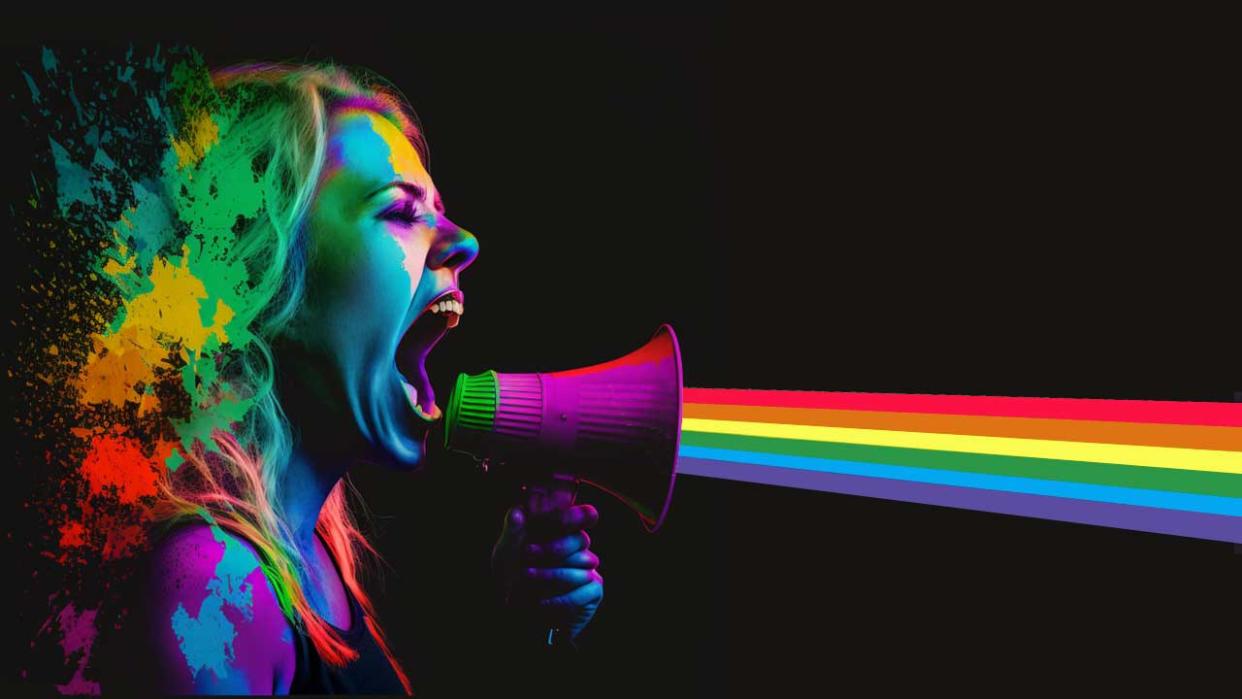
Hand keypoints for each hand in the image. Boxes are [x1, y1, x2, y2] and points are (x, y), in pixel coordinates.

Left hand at [491, 487, 603, 643]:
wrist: (516, 617)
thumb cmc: (511, 580)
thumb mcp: (506, 554)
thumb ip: (513, 532)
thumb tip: (517, 512)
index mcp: (561, 532)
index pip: (581, 515)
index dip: (570, 516)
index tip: (548, 521)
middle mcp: (578, 548)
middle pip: (580, 539)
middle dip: (553, 547)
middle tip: (527, 554)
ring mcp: (588, 569)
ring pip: (582, 564)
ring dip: (551, 573)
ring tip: (526, 578)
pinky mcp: (593, 591)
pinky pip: (586, 589)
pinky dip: (561, 598)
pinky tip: (541, 603)